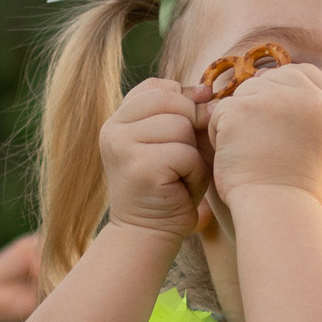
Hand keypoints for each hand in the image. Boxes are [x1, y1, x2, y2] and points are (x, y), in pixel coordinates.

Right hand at [101, 78, 210, 243]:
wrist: (147, 234)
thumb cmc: (167, 188)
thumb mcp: (172, 142)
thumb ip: (184, 113)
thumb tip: (208, 90)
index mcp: (118, 119)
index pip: (157, 86)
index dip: (183, 100)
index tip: (190, 126)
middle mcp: (113, 129)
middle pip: (171, 101)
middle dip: (190, 126)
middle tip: (184, 158)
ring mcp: (122, 146)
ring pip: (181, 126)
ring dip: (193, 153)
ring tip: (180, 175)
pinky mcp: (139, 166)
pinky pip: (185, 153)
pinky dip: (194, 172)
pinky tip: (181, 188)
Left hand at [199, 60, 321, 205]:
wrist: (277, 208)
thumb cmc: (290, 185)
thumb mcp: (315, 140)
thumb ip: (301, 107)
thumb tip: (262, 75)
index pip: (305, 72)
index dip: (286, 85)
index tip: (276, 112)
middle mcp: (308, 97)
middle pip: (270, 79)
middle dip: (259, 104)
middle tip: (262, 143)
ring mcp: (275, 99)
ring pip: (243, 94)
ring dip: (238, 120)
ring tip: (251, 153)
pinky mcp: (243, 108)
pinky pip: (221, 110)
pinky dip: (220, 133)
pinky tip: (236, 156)